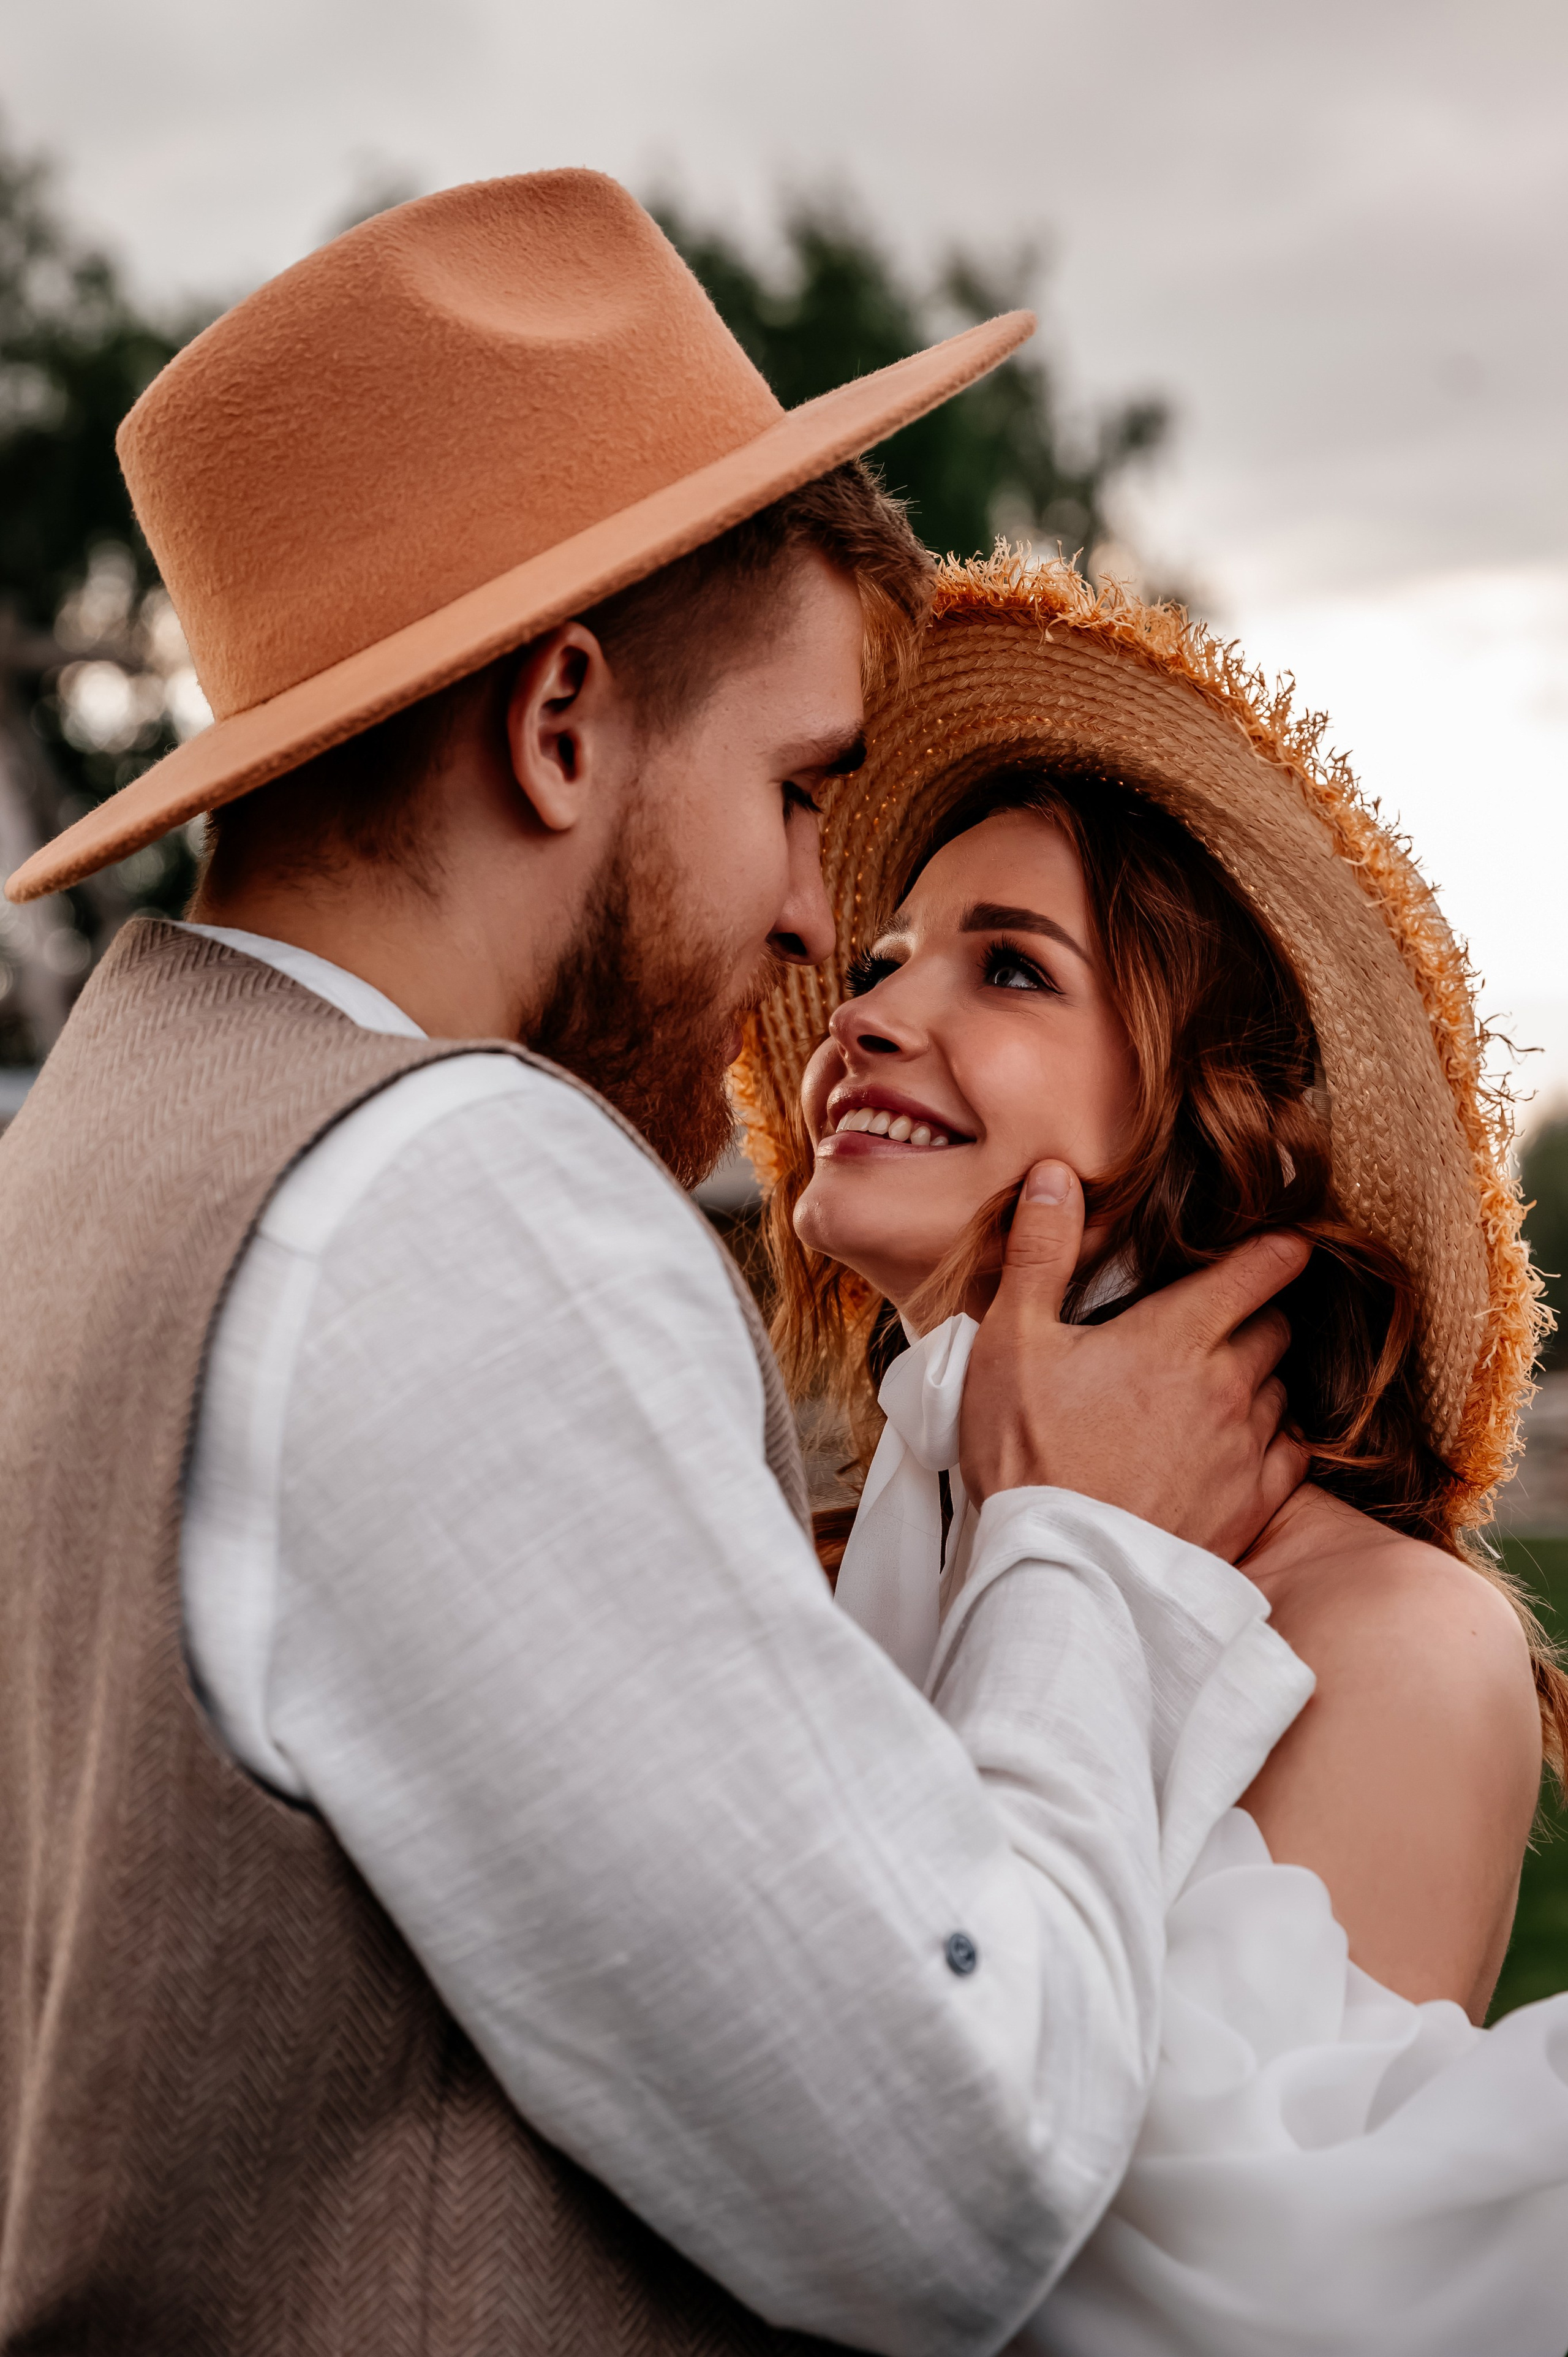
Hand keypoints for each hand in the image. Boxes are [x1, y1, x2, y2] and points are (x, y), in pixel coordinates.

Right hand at [959, 1160, 1310, 1563]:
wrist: (1057, 1569)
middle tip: (1222, 1319)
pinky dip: (1274, 1441)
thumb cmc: (1027, 1453)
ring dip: (1260, 1380)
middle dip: (1256, 1315)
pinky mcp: (1252, 1506)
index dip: (1278, 1249)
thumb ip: (1041, 1252)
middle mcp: (1229, 1386)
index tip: (1289, 1240)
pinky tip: (1241, 1445)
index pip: (1260, 1271)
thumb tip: (1056, 1176)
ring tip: (1218, 1387)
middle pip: (1275, 1328)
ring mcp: (1247, 1449)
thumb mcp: (1012, 1341)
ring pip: (1283, 1391)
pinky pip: (1292, 1456)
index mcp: (1178, 1336)